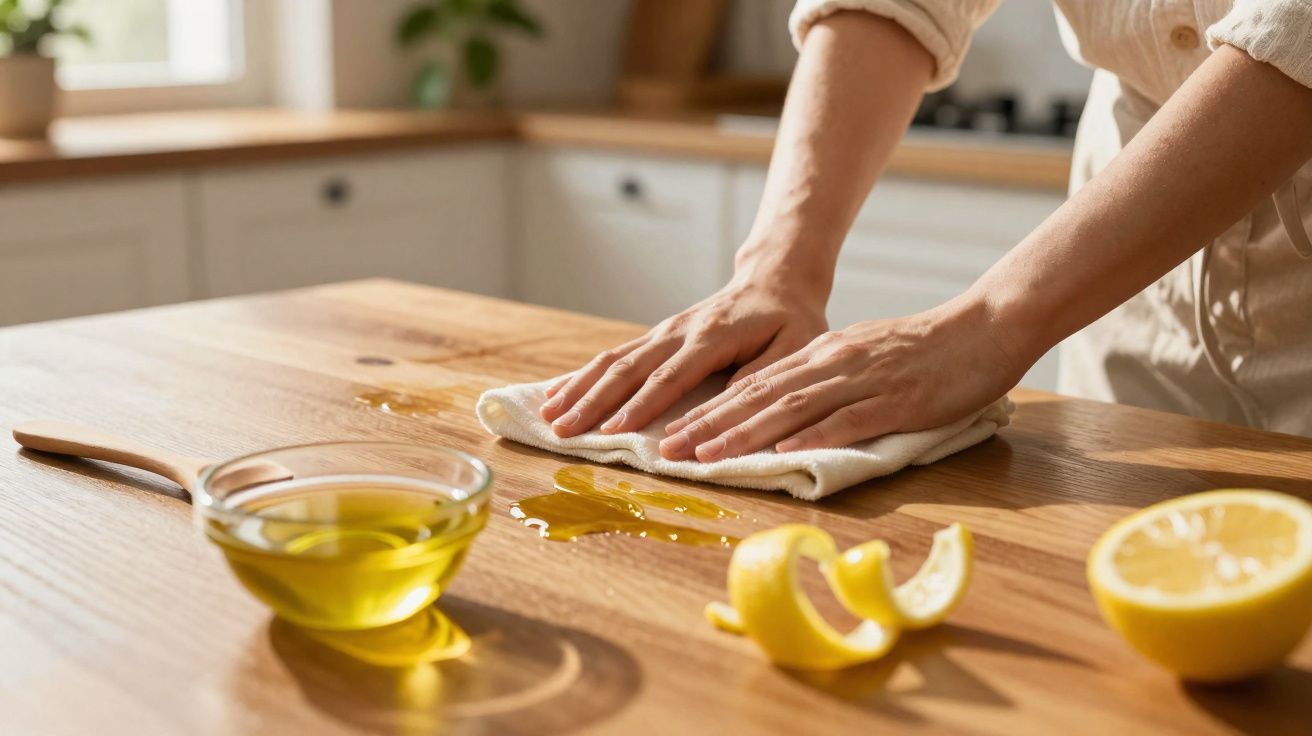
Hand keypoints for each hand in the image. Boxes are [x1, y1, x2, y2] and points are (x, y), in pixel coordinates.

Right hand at [539, 277, 827, 436]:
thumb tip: (727, 412)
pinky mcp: (655, 338)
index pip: (669, 377)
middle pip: (627, 368)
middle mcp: (678, 331)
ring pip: (612, 360)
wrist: (774, 281)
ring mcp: (662, 332)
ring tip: (548, 416)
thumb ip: (762, 378)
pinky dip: (583, 376)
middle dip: (592, 401)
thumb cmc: (790, 321)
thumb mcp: (794, 347)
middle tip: (562, 431)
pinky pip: (613, 357)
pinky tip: (557, 394)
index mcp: (711, 336)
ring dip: (579, 389)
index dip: (641, 406)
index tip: (613, 433)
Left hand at [658, 299, 1025, 460]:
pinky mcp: (897, 400)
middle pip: (759, 396)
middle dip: (710, 425)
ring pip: (792, 408)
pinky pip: (850, 419)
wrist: (985, 326)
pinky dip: (813, 435)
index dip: (711, 412)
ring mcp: (863, 381)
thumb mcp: (864, 357)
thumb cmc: (927, 348)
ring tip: (707, 455)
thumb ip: (827, 380)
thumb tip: (788, 410)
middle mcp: (833, 364)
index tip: (674, 435)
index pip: (754, 386)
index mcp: (823, 355)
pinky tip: (785, 451)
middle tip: (668, 450)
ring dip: (745, 434)